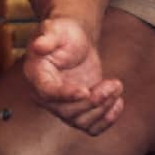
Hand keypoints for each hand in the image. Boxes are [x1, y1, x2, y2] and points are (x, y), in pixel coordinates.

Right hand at [22, 14, 122, 133]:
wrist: (76, 40)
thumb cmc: (63, 32)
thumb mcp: (55, 28)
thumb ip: (48, 37)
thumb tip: (38, 45)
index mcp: (36, 75)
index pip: (48, 93)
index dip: (66, 95)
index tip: (86, 90)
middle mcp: (46, 96)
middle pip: (67, 112)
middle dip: (93, 101)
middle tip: (113, 83)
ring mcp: (62, 105)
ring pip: (81, 122)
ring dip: (103, 108)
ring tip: (116, 86)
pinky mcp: (78, 110)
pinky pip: (91, 127)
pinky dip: (106, 120)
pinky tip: (118, 103)